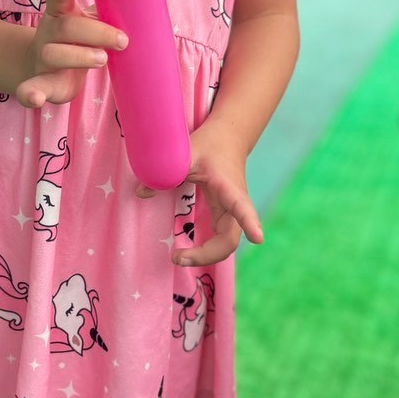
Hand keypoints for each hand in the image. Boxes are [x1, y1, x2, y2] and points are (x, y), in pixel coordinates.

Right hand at [16, 0, 127, 108]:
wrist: (46, 68)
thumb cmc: (77, 40)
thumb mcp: (88, 22)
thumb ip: (106, 14)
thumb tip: (142, 4)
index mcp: (60, 13)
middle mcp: (49, 33)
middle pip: (66, 27)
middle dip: (96, 32)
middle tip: (122, 40)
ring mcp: (43, 58)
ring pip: (53, 54)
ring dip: (79, 56)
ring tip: (101, 59)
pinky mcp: (42, 83)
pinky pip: (32, 87)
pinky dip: (30, 93)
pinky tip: (34, 99)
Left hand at [136, 121, 263, 266]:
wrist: (228, 139)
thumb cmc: (209, 145)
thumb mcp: (187, 154)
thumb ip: (166, 173)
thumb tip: (141, 193)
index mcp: (229, 188)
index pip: (242, 207)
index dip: (250, 222)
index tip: (257, 238)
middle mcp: (236, 205)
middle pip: (230, 239)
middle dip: (208, 254)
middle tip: (177, 257)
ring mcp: (232, 214)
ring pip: (225, 245)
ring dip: (205, 256)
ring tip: (177, 257)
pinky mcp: (226, 216)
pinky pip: (220, 241)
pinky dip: (206, 251)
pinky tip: (187, 254)